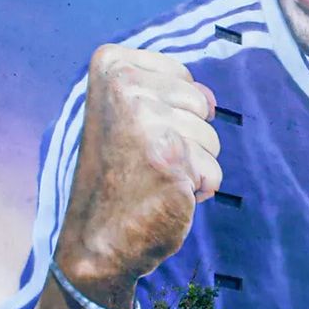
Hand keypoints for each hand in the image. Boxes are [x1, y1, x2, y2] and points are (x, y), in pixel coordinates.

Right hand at [52, 44, 221, 308]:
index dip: (171, 113)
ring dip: (191, 166)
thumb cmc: (116, 177)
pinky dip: (197, 191)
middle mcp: (125, 86)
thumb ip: (169, 93)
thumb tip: (211, 101)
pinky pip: (213, 172)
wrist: (95, 242)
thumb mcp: (130, 116)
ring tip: (151, 179)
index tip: (133, 135)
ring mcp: (146, 122)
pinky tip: (161, 197)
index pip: (183, 76)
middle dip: (186, 138)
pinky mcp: (170, 159)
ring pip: (211, 138)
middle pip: (201, 104)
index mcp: (111, 65)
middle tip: (143, 161)